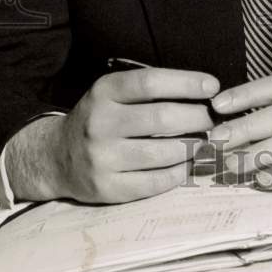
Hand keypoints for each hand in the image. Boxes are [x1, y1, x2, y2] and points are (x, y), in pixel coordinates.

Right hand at [5, 67, 218, 203]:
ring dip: (194, 147)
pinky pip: (155, 182)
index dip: (186, 83)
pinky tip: (188, 164)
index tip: (213, 86)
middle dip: (197, 118)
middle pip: (161, 118)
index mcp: (104, 92)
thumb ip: (151, 91)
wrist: (57, 156)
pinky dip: (180, 173)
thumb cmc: (102, 118)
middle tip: (214, 119)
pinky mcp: (107, 188)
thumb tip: (206, 92)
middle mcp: (100, 123)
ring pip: (163, 153)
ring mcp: (101, 158)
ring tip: (206, 142)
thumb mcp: (115, 93)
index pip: (150, 83)